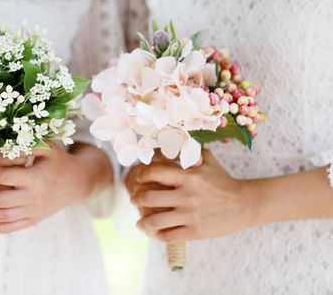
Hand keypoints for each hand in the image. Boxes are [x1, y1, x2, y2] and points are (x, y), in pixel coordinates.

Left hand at [0, 141, 108, 233]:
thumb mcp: (48, 148)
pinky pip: (12, 227)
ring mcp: (34, 210)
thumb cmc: (60, 161)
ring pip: (1, 215)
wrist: (78, 183)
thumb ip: (27, 145)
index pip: (2, 176)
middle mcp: (34, 197)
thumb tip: (1, 145)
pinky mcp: (35, 219)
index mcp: (36, 177)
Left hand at [130, 150, 257, 242]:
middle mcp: (186, 195)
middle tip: (134, 199)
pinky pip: (168, 236)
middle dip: (136, 199)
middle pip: (149, 198)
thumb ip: (188, 152)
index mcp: (188, 176)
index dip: (141, 175)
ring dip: (143, 222)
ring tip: (140, 222)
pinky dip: (156, 235)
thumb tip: (169, 144)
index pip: (154, 173)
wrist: (245, 204)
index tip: (138, 178)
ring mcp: (190, 215)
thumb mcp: (208, 161)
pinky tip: (153, 232)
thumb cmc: (223, 180)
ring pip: (155, 221)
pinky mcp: (195, 232)